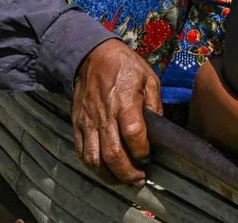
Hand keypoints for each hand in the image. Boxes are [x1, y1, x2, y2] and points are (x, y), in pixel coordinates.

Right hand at [72, 39, 162, 185]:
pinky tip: (105, 170)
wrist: (92, 57)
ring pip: (94, 158)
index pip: (134, 135)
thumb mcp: (149, 79)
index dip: (142, 152)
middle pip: (113, 153)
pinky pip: (82, 151)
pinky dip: (92, 166)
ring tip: (122, 180)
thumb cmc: (125, 67)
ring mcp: (89, 122)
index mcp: (125, 102)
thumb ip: (155, 105)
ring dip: (108, 175)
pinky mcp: (78, 125)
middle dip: (127, 173)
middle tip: (139, 179)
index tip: (149, 159)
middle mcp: (105, 116)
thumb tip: (160, 130)